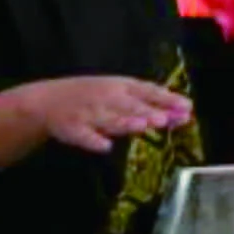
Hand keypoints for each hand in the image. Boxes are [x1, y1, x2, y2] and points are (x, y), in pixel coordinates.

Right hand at [20, 76, 192, 152]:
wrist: (46, 101)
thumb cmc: (94, 97)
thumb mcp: (122, 94)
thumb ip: (152, 104)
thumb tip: (185, 113)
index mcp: (120, 86)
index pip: (147, 91)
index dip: (166, 99)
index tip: (186, 107)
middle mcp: (106, 98)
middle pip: (130, 106)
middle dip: (147, 112)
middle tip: (164, 119)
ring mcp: (88, 113)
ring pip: (108, 120)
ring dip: (124, 122)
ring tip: (141, 126)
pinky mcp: (71, 129)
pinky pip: (82, 136)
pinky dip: (92, 141)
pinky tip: (104, 146)